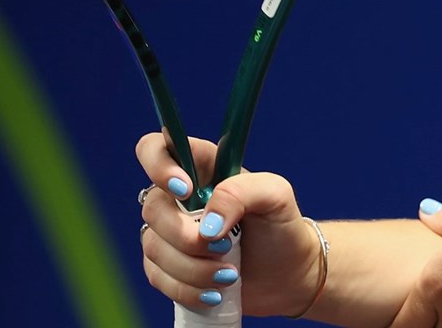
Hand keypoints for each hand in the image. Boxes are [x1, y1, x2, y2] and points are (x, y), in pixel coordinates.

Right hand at [135, 132, 324, 316]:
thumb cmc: (282, 227)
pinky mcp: (169, 268)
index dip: (159, 166)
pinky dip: (187, 289)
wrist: (289, 275)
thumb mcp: (275, 195)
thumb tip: (206, 224)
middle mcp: (179, 199)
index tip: (186, 191)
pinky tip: (215, 292)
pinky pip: (158, 278)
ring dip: (193, 268)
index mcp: (201, 168)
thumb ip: (241, 192)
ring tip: (230, 274)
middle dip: (186, 236)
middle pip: (152, 207)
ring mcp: (170, 234)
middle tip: (224, 246)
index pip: (155, 148)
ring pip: (154, 247)